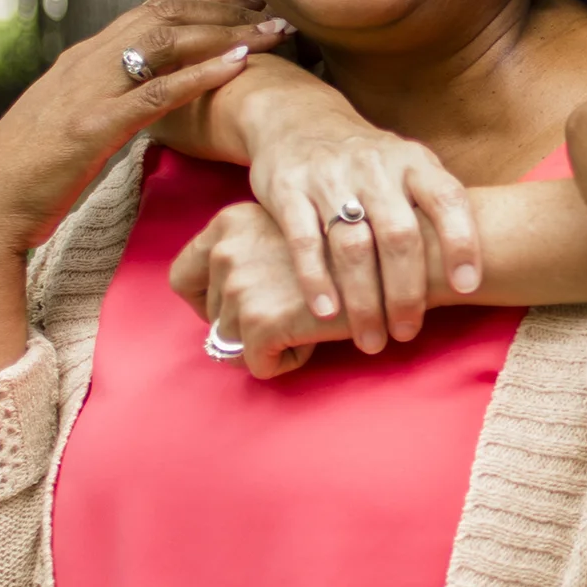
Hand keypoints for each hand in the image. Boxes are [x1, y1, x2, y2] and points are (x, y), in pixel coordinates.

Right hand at [0, 0, 296, 254]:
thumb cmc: (34, 171)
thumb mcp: (76, 120)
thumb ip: (110, 99)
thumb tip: (151, 92)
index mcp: (84, 59)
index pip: (152, 12)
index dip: (204, 2)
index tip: (250, 1)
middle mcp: (87, 63)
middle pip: (166, 15)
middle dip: (224, 7)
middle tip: (274, 8)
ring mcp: (87, 91)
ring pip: (165, 43)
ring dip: (225, 34)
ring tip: (271, 33)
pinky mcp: (91, 127)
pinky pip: (154, 93)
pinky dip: (199, 76)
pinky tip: (237, 67)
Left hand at [169, 201, 358, 376]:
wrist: (402, 254)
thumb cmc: (355, 246)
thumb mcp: (290, 232)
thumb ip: (255, 252)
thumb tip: (231, 299)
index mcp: (229, 222)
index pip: (183, 278)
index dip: (208, 303)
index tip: (244, 309)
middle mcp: (226, 249)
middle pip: (213, 317)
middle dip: (250, 327)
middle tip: (297, 313)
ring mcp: (240, 284)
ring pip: (232, 344)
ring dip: (271, 343)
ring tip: (311, 320)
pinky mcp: (260, 320)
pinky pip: (257, 364)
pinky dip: (287, 361)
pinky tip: (316, 336)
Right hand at [223, 66, 478, 352]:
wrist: (300, 121)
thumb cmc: (371, 164)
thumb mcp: (410, 168)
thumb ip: (436, 208)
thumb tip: (477, 269)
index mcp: (415, 161)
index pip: (448, 199)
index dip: (462, 242)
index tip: (467, 288)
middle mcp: (376, 166)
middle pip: (399, 235)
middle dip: (407, 291)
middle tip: (407, 332)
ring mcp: (330, 176)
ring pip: (353, 245)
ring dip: (364, 299)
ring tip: (372, 338)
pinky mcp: (288, 189)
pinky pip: (304, 241)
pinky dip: (316, 280)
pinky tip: (327, 314)